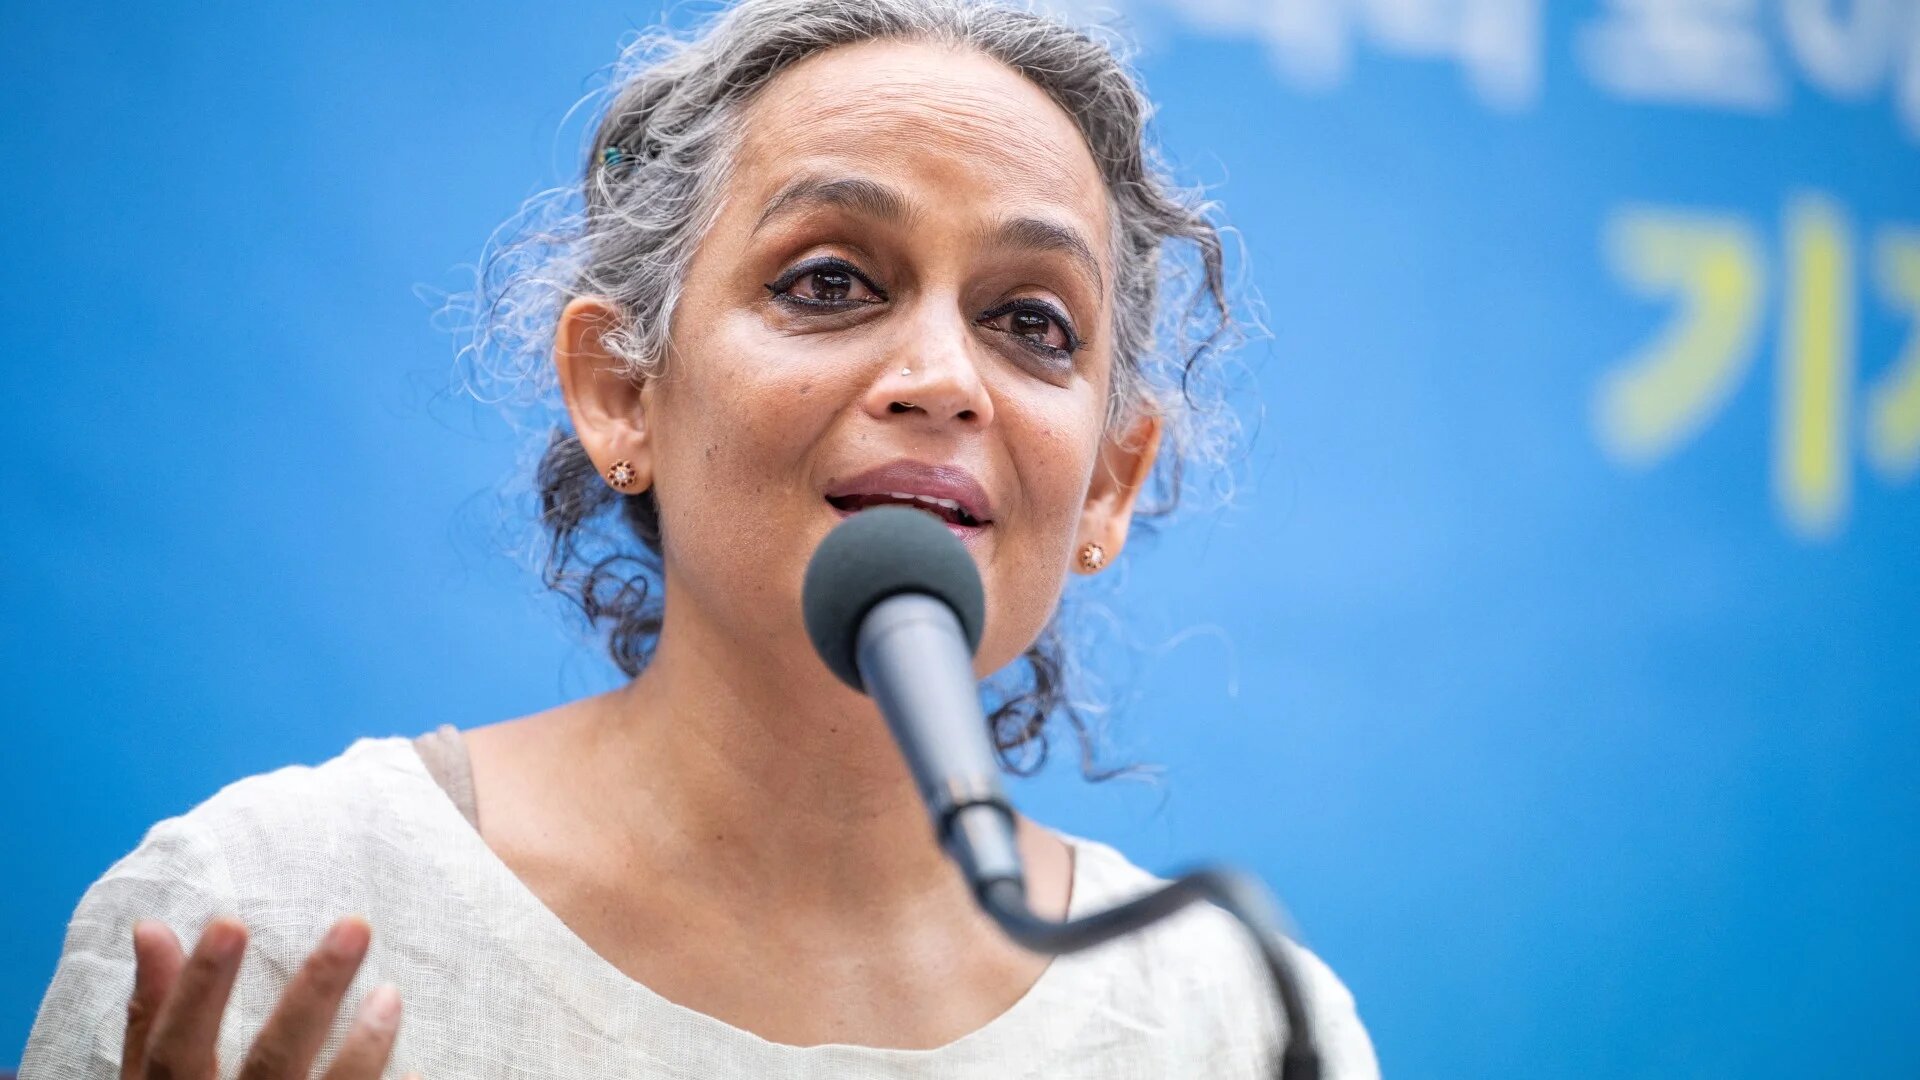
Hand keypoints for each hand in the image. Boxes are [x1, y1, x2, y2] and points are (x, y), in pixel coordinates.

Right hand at [122, 915, 414, 1079]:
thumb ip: (152, 1020)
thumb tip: (152, 928)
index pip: (175, 1049)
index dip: (198, 990)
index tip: (231, 922)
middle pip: (269, 1064)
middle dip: (312, 995)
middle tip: (356, 926)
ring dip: (362, 1051)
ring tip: (391, 995)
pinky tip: (416, 1075)